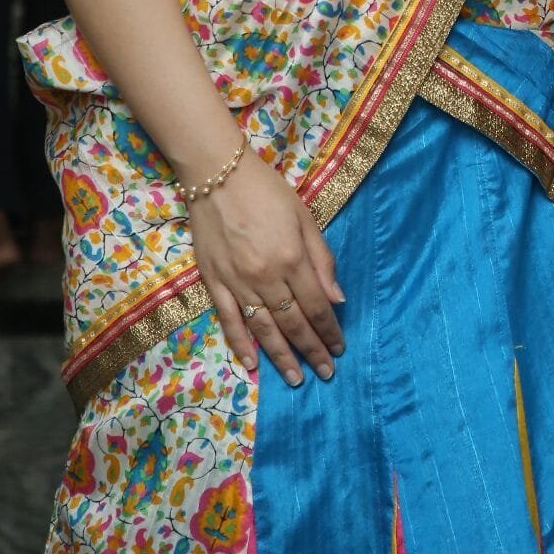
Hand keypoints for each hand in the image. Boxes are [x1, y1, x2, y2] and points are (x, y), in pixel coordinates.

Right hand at [188, 150, 345, 386]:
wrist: (217, 174)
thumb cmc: (267, 191)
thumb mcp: (304, 216)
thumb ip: (321, 260)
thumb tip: (337, 299)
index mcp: (292, 258)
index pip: (317, 305)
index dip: (329, 331)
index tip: (339, 349)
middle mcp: (265, 277)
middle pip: (293, 323)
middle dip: (311, 350)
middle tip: (326, 373)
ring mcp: (237, 282)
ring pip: (263, 329)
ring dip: (281, 357)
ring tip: (296, 379)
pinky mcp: (214, 282)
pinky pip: (229, 321)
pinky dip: (240, 345)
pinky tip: (253, 365)